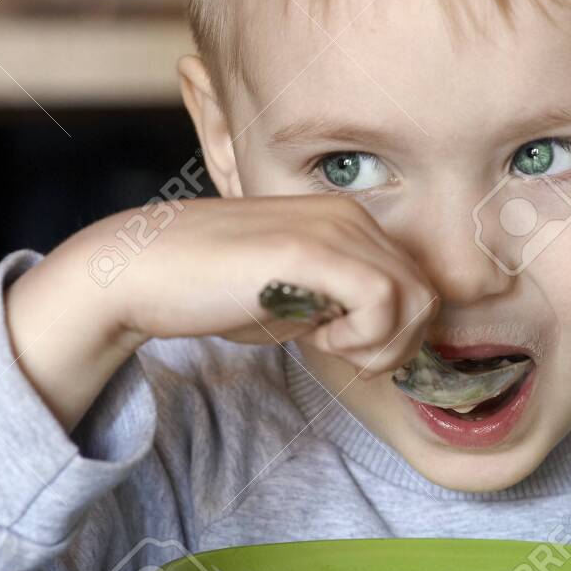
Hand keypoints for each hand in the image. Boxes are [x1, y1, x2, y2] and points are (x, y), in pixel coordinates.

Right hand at [6, 195, 437, 427]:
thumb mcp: (295, 298)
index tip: (352, 350)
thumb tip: (387, 338)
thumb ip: (342, 306)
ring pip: (415, 299)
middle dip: (396, 344)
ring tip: (330, 344)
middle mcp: (348, 216)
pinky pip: (382, 300)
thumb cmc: (212, 289)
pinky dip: (363, 335)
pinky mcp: (311, 250)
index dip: (398, 332)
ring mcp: (332, 228)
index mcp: (347, 222)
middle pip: (426, 295)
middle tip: (344, 354)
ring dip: (382, 342)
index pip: (416, 283)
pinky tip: (319, 335)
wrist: (144, 269)